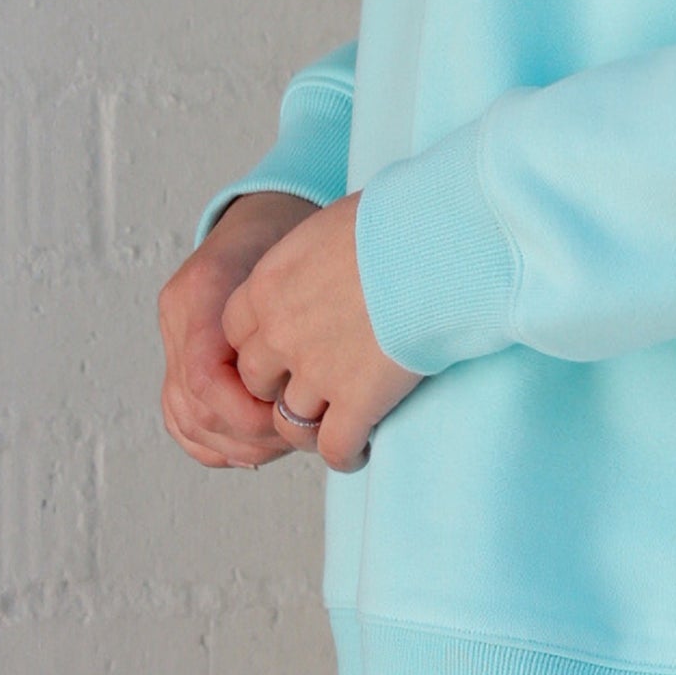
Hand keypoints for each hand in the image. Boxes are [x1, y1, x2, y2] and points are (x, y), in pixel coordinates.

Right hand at [159, 190, 320, 469]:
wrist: (264, 218)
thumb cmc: (295, 237)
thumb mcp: (305, 260)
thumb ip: (304, 309)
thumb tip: (330, 378)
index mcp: (203, 290)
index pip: (205, 377)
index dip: (248, 412)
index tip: (293, 416)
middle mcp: (177, 316)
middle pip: (194, 406)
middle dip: (250, 434)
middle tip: (300, 436)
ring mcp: (172, 338)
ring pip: (186, 418)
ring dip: (237, 443)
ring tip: (286, 443)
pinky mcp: (178, 359)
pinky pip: (182, 418)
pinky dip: (216, 442)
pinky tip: (254, 448)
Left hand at [221, 193, 421, 473]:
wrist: (439, 244)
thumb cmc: (402, 219)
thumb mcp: (338, 223)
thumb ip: (319, 254)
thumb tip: (339, 253)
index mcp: (268, 284)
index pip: (236, 332)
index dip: (262, 345)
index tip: (287, 349)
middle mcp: (281, 332)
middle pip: (256, 380)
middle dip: (279, 387)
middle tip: (314, 389)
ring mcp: (316, 371)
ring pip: (289, 423)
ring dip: (310, 428)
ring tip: (337, 427)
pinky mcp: (357, 401)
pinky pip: (335, 446)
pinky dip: (345, 454)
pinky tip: (361, 450)